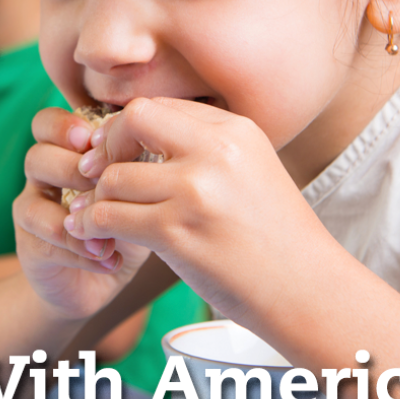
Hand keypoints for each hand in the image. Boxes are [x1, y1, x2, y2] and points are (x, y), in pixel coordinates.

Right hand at [12, 107, 152, 321]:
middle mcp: (42, 178)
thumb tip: (160, 147)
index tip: (95, 141)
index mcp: (65, 154)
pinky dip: (81, 249)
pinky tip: (110, 259)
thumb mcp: (137, 193)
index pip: (48, 123)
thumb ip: (138, 168)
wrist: (97, 282)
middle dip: (72, 168)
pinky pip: (46, 240)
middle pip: (37, 155)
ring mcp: (33, 211)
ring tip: (110, 231)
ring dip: (74, 211)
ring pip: (32, 202)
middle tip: (103, 186)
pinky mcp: (30, 247)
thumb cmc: (124, 226)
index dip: (65, 127)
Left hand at [63, 97, 338, 325]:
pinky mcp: (177, 232)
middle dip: (107, 146)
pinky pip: (109, 216)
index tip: (118, 153)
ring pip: (114, 176)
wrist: (308, 292)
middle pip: (133, 120)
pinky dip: (92, 226)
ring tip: (95, 215)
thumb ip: (205, 151)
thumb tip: (142, 137)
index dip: (129, 129)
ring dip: (97, 198)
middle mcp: (216, 152)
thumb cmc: (276, 240)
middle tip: (98, 175)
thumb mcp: (252, 173)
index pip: (160, 106)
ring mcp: (196, 191)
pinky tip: (93, 236)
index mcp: (236, 131)